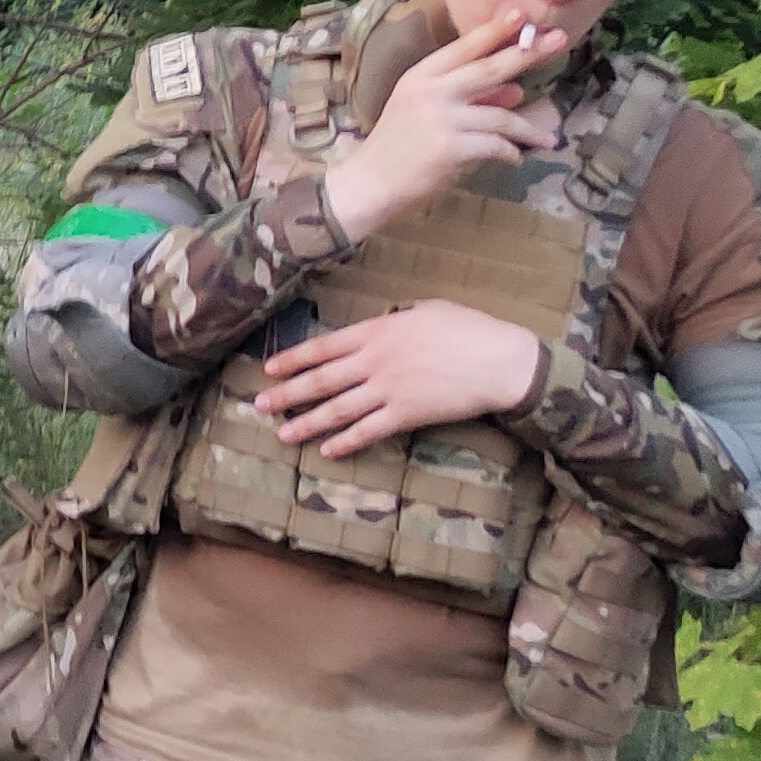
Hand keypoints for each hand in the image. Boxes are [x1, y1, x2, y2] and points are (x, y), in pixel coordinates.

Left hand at [252, 301, 543, 456]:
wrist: (501, 361)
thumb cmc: (470, 329)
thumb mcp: (426, 310)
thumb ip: (396, 319)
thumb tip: (382, 322)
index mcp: (377, 331)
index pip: (323, 347)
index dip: (293, 359)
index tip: (269, 369)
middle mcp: (375, 361)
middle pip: (321, 380)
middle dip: (287, 394)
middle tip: (260, 405)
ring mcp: (389, 389)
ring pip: (338, 409)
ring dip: (307, 423)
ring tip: (283, 434)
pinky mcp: (407, 414)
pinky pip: (369, 431)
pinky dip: (346, 442)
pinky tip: (327, 450)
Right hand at [321, 7, 565, 244]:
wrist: (371, 183)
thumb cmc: (398, 146)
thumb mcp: (426, 112)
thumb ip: (469, 98)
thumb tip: (516, 91)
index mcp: (421, 76)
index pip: (463, 48)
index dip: (493, 30)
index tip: (520, 14)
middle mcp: (431, 91)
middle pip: (489, 68)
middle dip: (527, 53)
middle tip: (559, 40)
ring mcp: (442, 118)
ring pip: (501, 116)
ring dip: (529, 130)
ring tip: (547, 139)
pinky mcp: (452, 147)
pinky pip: (497, 145)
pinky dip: (511, 153)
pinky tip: (515, 159)